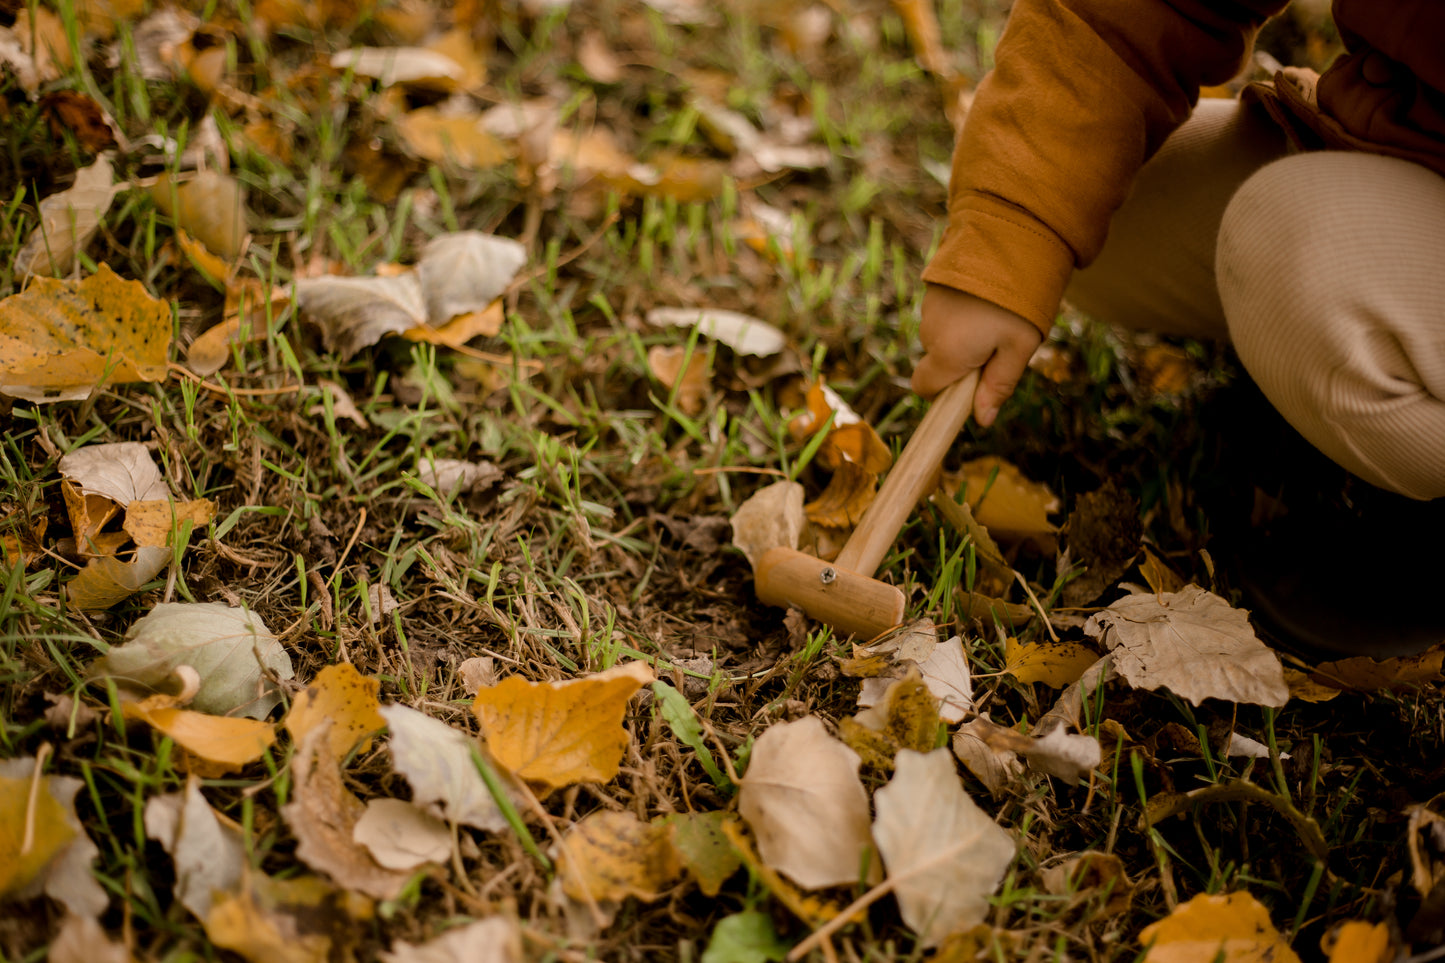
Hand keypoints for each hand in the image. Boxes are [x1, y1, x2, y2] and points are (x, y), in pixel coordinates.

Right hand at [911, 284, 1042, 427]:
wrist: (1008, 239)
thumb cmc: (1018, 300)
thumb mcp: (1019, 348)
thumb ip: (998, 385)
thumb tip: (982, 420)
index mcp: (948, 354)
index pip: (925, 389)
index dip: (943, 393)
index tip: (970, 386)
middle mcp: (930, 333)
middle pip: (937, 362)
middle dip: (961, 361)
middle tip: (999, 343)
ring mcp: (928, 308)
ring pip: (941, 336)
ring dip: (962, 335)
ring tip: (997, 315)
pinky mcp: (932, 288)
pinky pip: (943, 313)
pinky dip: (960, 313)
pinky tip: (985, 299)